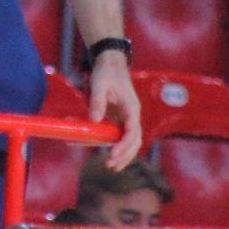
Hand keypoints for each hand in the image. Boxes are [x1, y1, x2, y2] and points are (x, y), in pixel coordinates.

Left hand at [88, 51, 140, 169]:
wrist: (110, 63)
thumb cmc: (107, 72)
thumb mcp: (100, 84)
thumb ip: (97, 102)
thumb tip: (94, 120)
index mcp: (131, 107)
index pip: (132, 130)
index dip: (124, 145)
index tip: (113, 153)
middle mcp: (131, 115)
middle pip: (134, 140)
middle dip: (125, 155)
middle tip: (111, 165)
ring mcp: (126, 117)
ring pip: (129, 141)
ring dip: (122, 154)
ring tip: (111, 165)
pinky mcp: (119, 118)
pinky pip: (118, 135)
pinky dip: (113, 145)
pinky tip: (103, 152)